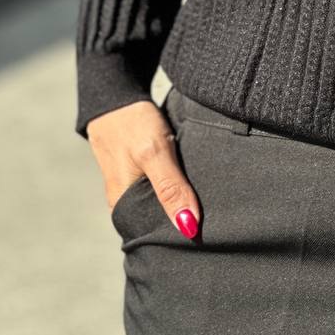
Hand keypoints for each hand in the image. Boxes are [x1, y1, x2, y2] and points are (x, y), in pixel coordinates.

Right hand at [87, 99, 199, 238]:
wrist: (115, 96)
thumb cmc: (133, 124)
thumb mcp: (155, 154)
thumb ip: (171, 189)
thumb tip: (188, 227)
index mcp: (123, 206)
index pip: (155, 235)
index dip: (181, 237)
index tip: (210, 238)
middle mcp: (125, 202)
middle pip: (159, 222)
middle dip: (184, 222)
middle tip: (218, 224)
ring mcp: (130, 188)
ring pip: (161, 205)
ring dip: (181, 205)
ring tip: (212, 210)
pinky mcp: (138, 174)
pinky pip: (160, 190)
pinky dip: (176, 189)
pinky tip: (194, 188)